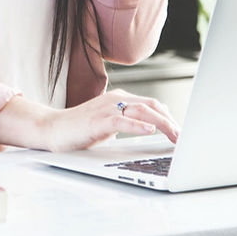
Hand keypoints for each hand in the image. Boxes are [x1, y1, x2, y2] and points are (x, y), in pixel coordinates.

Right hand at [43, 89, 179, 151]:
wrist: (53, 129)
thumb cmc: (80, 129)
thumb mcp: (109, 124)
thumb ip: (127, 122)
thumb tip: (148, 128)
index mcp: (120, 99)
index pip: (152, 104)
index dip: (169, 117)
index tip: (180, 131)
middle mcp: (116, 99)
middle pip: (152, 106)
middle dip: (171, 121)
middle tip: (183, 136)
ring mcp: (107, 108)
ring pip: (142, 111)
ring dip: (162, 124)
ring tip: (174, 135)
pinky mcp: (98, 120)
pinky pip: (122, 120)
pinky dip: (138, 125)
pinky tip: (150, 130)